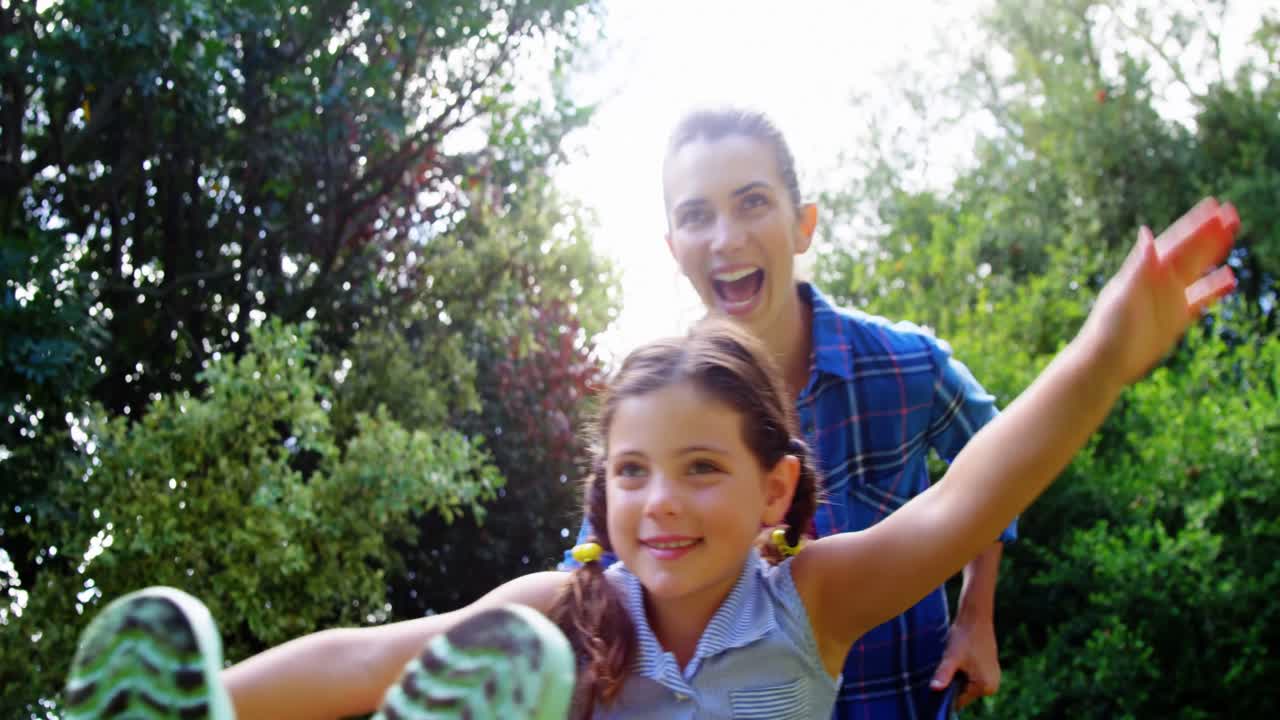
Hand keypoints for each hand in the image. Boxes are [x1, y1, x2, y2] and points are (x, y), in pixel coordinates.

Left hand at [931, 617, 999, 707]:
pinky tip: (962, 659)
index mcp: (985, 687)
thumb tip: (934, 688)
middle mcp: (992, 687)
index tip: (942, 675)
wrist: (975, 618)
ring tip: (956, 661)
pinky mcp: (990, 672)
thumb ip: (944, 674)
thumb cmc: (963, 636)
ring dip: (957, 678)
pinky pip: (971, 679)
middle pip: (963, 694)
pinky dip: (963, 673)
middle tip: (949, 665)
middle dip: (952, 684)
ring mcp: (993, 680)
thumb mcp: (951, 657)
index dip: (946, 691)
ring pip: (966, 686)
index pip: (959, 701)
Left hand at [1077, 198, 1238, 386]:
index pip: (1175, 241)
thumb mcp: (1124, 293)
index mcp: (1146, 271)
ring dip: (1214, 254)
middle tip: (1233, 213)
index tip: (1215, 205)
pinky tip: (1230, 278)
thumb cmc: (1109, 327)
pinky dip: (1215, 288)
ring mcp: (1168, 298)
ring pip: (1197, 270)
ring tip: (1232, 236)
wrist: (1105, 362)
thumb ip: (1139, 265)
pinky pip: (1200, 298)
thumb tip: (1147, 232)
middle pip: (1190, 251)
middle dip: (1210, 233)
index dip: (1195, 224)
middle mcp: (1158, 281)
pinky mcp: (1175, 319)